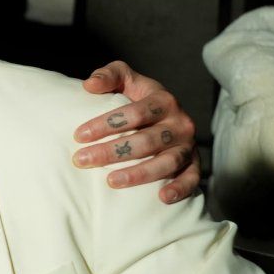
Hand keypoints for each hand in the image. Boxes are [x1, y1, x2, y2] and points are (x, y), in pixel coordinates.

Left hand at [74, 61, 198, 203]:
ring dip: (140, 174)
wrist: (165, 112)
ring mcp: (188, 145)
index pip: (135, 113)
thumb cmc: (137, 95)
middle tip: (83, 160)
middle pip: (147, 140)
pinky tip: (161, 198)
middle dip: (112, 151)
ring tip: (111, 181)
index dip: (106, 124)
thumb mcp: (125, 78)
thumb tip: (89, 85)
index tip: (79, 135)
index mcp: (163, 100)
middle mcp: (180, 123)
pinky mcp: (194, 164)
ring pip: (167, 162)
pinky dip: (180, 188)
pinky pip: (192, 178)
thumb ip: (109, 75)